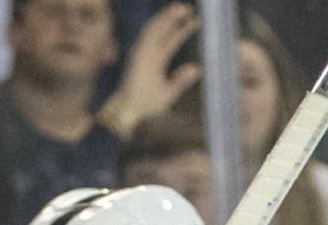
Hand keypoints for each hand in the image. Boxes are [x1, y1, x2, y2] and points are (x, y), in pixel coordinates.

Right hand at [98, 3, 200, 138]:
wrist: (130, 112)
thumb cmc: (146, 105)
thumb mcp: (169, 93)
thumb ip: (181, 81)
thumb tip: (197, 68)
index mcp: (155, 61)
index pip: (170, 41)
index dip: (182, 30)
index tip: (195, 21)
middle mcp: (148, 54)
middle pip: (163, 32)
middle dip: (175, 19)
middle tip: (189, 9)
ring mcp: (142, 52)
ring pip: (155, 29)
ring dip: (167, 17)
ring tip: (181, 8)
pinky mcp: (138, 53)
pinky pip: (149, 34)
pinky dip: (159, 23)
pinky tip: (170, 15)